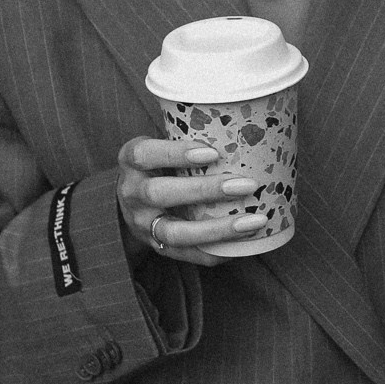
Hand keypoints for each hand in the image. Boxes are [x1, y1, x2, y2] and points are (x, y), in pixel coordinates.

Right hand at [115, 135, 264, 266]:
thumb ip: (188, 138)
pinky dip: (216, 253)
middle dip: (205, 190)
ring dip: (217, 229)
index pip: (145, 154)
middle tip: (247, 185)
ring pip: (174, 232)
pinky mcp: (157, 247)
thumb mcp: (162, 146)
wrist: (130, 203)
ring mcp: (143, 224)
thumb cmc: (159, 165)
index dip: (175, 153)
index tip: (213, 152)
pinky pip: (186, 255)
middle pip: (160, 194)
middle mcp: (132, 194)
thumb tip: (248, 128)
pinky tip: (245, 245)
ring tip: (254, 221)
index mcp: (131, 161)